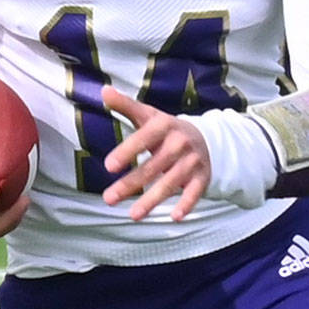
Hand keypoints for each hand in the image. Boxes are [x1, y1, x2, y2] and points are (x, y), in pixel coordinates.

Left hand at [99, 86, 211, 220]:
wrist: (205, 139)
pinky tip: (175, 218)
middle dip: (130, 184)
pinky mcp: (202, 178)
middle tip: (109, 199)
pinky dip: (187, 204)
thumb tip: (104, 91)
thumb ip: (126, 105)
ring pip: (170, 183)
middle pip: (152, 167)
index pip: (142, 139)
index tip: (109, 166)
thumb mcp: (148, 115)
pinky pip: (195, 193)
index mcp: (163, 126)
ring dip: (152, 200)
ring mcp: (192, 162)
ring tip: (133, 215)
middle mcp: (179, 143)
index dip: (127, 151)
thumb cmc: (166, 129)